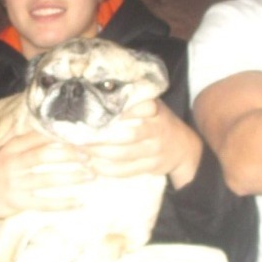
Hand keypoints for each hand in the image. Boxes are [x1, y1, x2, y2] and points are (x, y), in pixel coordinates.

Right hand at [0, 131, 95, 221]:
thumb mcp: (3, 150)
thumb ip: (21, 138)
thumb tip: (43, 124)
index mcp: (12, 148)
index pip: (39, 137)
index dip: (61, 137)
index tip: (80, 137)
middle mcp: (13, 163)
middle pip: (45, 155)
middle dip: (69, 155)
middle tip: (89, 156)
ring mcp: (16, 183)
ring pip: (48, 179)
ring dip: (72, 177)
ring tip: (91, 176)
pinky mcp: (18, 202)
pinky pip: (45, 202)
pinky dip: (63, 203)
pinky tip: (79, 202)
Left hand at [80, 99, 202, 187]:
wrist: (183, 147)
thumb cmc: (157, 120)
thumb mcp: (151, 104)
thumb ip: (131, 100)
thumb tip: (95, 91)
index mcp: (154, 110)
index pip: (142, 107)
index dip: (124, 111)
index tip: (99, 113)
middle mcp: (156, 129)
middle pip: (127, 135)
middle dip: (100, 139)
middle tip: (78, 138)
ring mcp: (155, 150)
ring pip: (123, 155)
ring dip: (98, 155)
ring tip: (79, 151)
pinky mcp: (151, 166)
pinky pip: (125, 171)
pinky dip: (106, 169)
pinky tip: (91, 164)